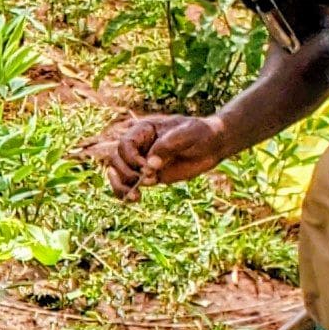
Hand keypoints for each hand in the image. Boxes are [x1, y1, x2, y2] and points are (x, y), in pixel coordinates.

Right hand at [91, 113, 227, 198]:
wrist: (213, 145)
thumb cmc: (200, 133)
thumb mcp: (187, 134)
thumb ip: (167, 146)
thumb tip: (149, 166)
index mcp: (143, 130)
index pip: (125, 144)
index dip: (130, 157)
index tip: (146, 166)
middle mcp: (138, 145)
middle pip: (116, 159)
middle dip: (125, 172)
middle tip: (142, 179)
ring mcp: (142, 161)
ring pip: (117, 174)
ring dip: (121, 186)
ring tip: (134, 196)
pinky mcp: (148, 176)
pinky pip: (129, 185)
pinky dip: (126, 193)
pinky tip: (135, 199)